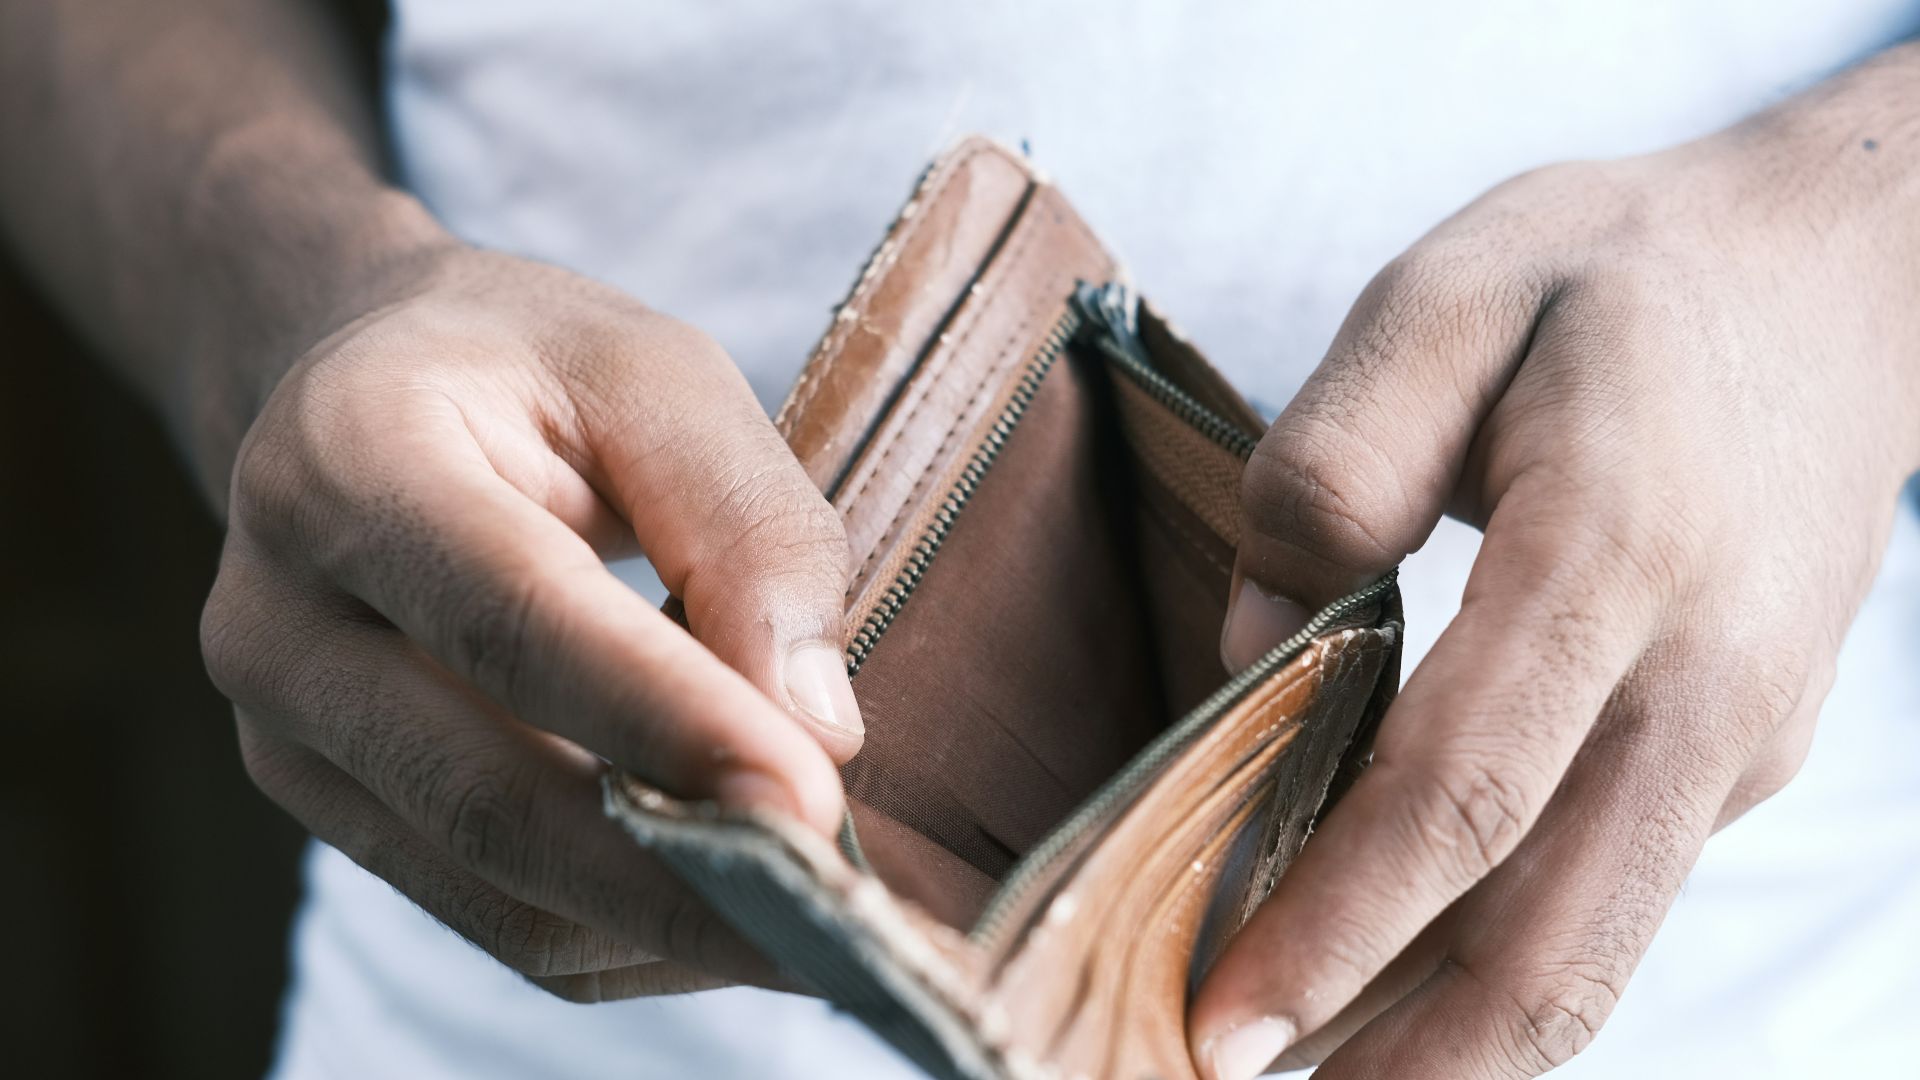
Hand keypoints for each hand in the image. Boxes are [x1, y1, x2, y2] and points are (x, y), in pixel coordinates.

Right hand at [200, 245, 862, 998]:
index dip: (667, 722)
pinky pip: (494, 920)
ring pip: (493, 892)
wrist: (365, 394)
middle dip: (679, 875)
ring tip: (812, 922)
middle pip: (488, 795)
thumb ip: (747, 528)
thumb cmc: (531, 372)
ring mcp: (286, 733)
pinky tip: (727, 907)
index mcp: (351, 459)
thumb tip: (817, 728)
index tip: (810, 803)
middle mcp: (280, 614)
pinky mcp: (331, 808)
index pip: (515, 620)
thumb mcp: (660, 377)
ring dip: (666, 925)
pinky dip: (625, 936)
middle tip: (838, 915)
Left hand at [1192, 49, 1919, 1078]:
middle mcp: (1705, 678)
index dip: (1340, 925)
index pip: (1466, 789)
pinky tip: (1397, 972)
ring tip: (1310, 1076)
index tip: (1223, 1016)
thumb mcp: (1448, 294)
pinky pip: (1614, 890)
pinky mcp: (1747, 753)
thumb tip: (1257, 643)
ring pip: (1593, 945)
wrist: (1838, 282)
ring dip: (1451, 1043)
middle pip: (1552, 937)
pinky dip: (1503, 961)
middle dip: (1399, 1057)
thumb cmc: (1618, 278)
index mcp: (1617, 550)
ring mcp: (1745, 733)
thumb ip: (1335, 460)